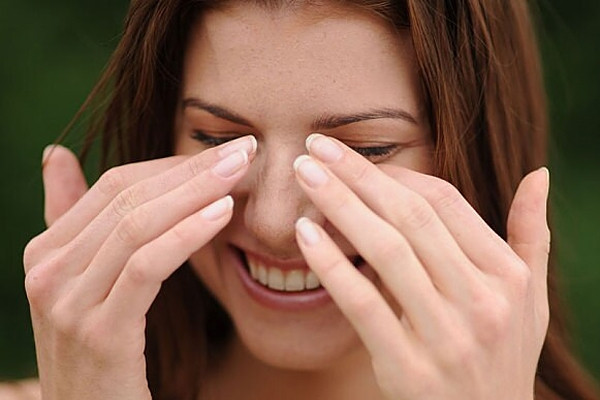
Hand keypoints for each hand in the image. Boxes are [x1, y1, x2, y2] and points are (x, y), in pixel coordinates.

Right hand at [23, 136, 255, 399]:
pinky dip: (187, 235)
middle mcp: (47, 271)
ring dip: (196, 192)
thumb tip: (55, 152)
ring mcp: (66, 302)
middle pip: (128, 198)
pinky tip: (224, 214)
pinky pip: (147, 267)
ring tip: (241, 172)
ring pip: (137, 225)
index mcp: (46, 251)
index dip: (172, 164)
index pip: (114, 185)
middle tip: (244, 149)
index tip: (222, 151)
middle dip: (191, 170)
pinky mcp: (99, 333)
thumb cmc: (100, 348)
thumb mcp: (84, 281)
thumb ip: (72, 218)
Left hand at [293, 134, 549, 399]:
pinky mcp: (408, 368)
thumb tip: (539, 174)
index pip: (445, 203)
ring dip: (339, 205)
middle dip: (357, 175)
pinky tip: (304, 233)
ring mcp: (446, 336)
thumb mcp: (530, 297)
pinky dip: (330, 264)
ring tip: (302, 175)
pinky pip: (362, 304)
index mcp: (507, 276)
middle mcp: (482, 301)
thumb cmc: (502, 354)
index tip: (355, 158)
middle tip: (315, 147)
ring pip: (386, 251)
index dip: (395, 174)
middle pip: (411, 218)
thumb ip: (532, 235)